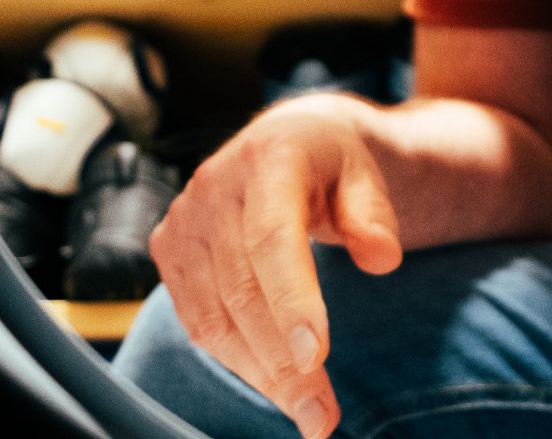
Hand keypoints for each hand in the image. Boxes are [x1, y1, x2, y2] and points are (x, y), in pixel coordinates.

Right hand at [149, 92, 403, 437]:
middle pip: (244, 288)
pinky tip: (273, 384)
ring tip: (306, 412)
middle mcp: (214, 184)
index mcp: (269, 155)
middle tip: (322, 415)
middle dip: (283, 360)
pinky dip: (236, 359)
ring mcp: (185, 218)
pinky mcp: (169, 249)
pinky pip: (198, 320)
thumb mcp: (365, 174)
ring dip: (260, 373)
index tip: (316, 356)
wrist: (285, 140)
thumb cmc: (332, 166)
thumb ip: (372, 214)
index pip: (272, 236)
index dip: (292, 298)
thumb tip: (382, 257)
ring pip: (216, 315)